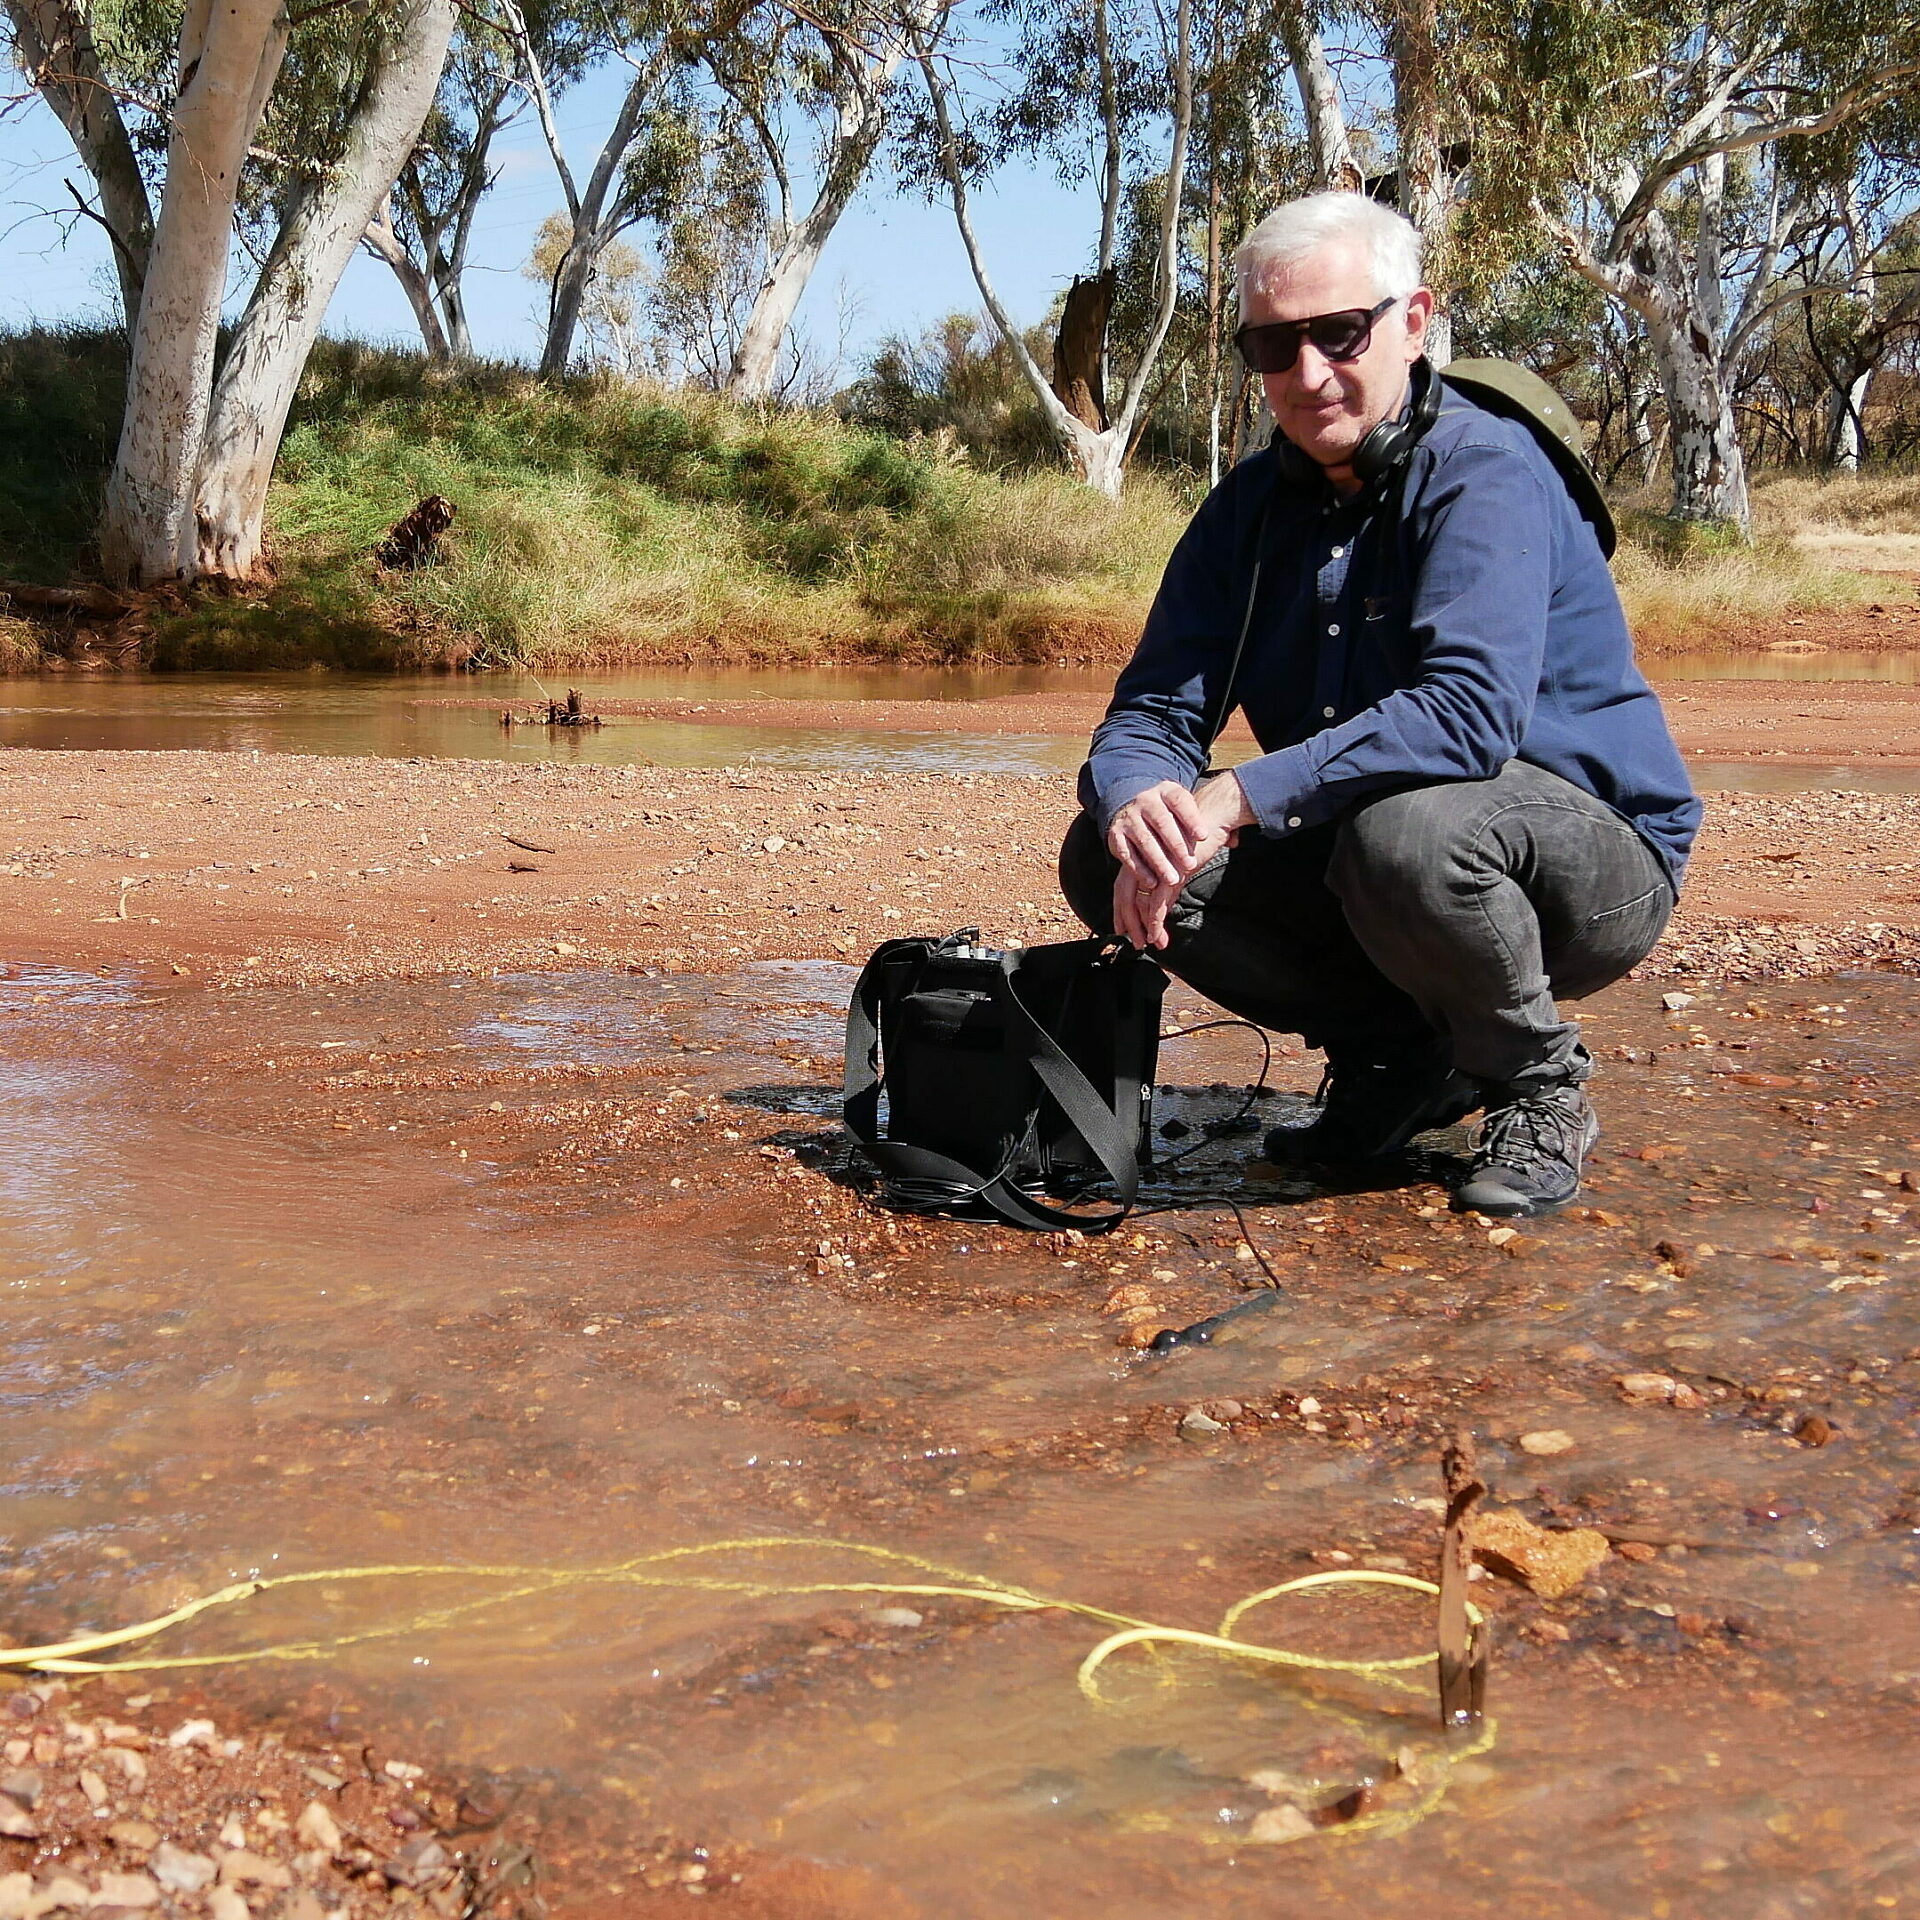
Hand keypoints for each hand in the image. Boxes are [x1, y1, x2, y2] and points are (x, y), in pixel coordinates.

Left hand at [1107, 774, 1252, 949]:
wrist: (1211, 818)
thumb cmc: (1198, 836)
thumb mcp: (1180, 864)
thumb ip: (1172, 881)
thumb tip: (1170, 898)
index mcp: (1143, 858)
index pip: (1124, 886)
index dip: (1122, 909)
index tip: (1124, 928)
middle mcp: (1144, 862)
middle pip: (1124, 896)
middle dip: (1127, 921)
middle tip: (1134, 942)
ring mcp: (1154, 868)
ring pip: (1138, 903)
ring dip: (1141, 927)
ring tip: (1147, 944)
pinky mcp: (1169, 874)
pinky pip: (1157, 903)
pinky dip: (1155, 921)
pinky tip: (1156, 935)